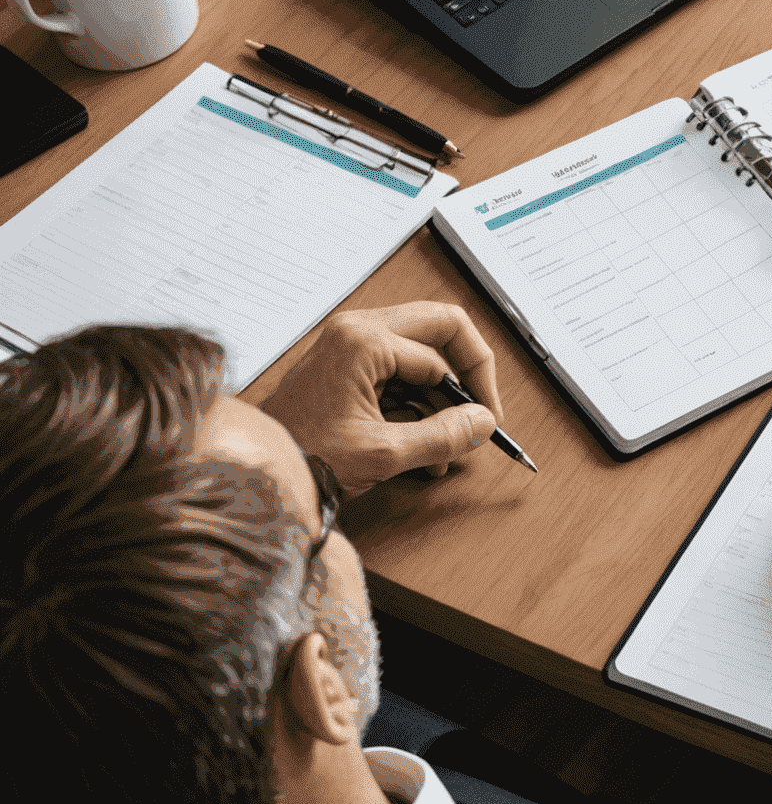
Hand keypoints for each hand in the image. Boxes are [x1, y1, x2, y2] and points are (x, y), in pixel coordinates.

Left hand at [258, 303, 504, 494]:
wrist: (251, 473)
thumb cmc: (300, 457)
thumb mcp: (382, 453)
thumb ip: (441, 436)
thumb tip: (483, 422)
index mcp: (364, 340)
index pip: (445, 349)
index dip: (475, 387)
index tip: (488, 421)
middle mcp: (357, 330)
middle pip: (438, 330)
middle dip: (465, 375)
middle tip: (480, 411)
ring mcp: (349, 345)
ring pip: (420, 354)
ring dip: (440, 399)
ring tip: (446, 448)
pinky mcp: (346, 365)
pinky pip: (398, 372)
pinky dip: (417, 405)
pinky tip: (422, 448)